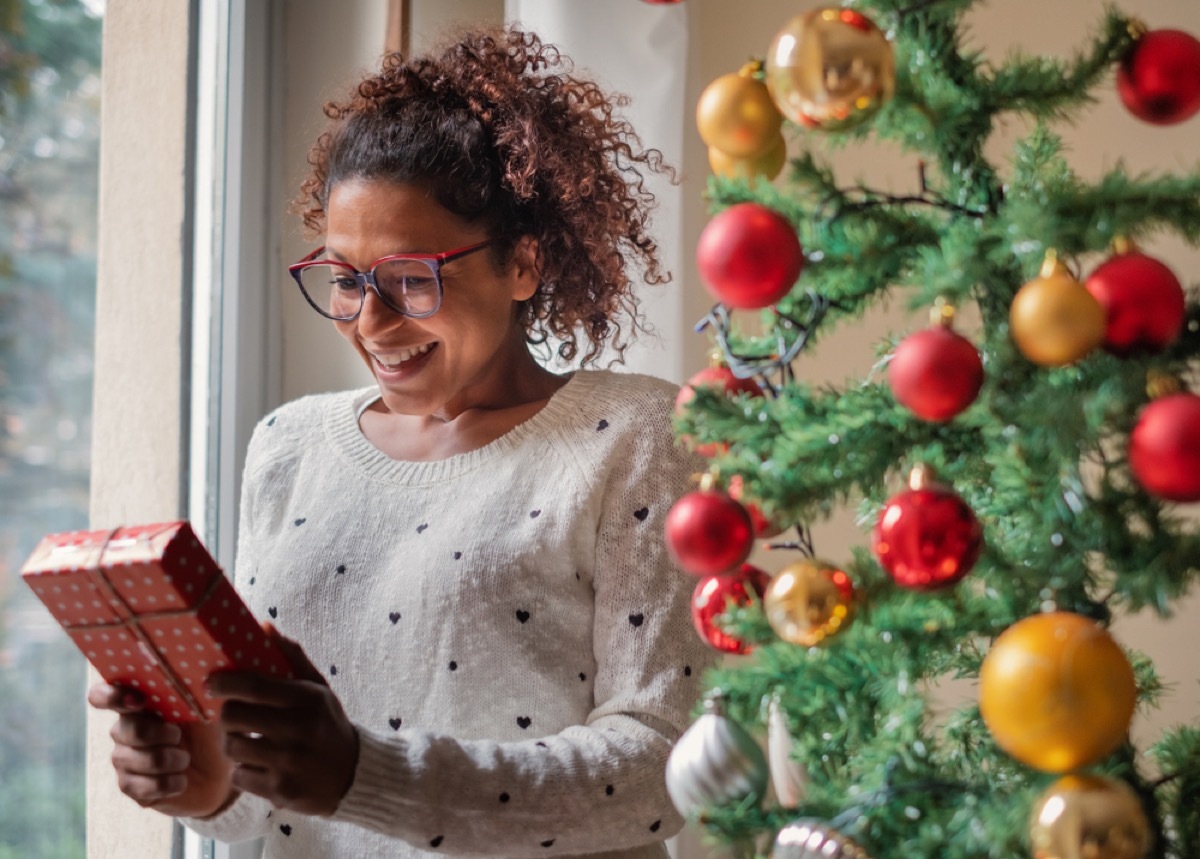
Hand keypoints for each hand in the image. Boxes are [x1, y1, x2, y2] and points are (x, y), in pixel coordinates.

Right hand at [87, 682, 237, 817]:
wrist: (222, 773)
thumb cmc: (212, 732)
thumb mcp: (206, 707)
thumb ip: (191, 688)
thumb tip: (188, 670)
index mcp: (140, 703)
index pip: (103, 695)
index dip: (111, 696)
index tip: (140, 701)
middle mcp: (126, 729)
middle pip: (122, 729)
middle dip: (156, 733)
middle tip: (178, 736)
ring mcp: (125, 759)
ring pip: (128, 759)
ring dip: (165, 759)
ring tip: (185, 759)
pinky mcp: (131, 787)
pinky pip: (135, 786)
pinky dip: (164, 784)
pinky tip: (181, 780)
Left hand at [206, 625, 358, 815]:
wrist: (351, 774)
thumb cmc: (326, 723)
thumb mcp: (317, 688)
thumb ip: (291, 656)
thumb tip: (263, 626)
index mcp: (306, 700)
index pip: (253, 686)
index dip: (224, 682)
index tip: (212, 682)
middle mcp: (297, 730)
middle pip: (233, 717)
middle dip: (225, 714)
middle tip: (231, 714)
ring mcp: (288, 763)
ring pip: (231, 747)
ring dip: (232, 742)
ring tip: (245, 739)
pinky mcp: (279, 790)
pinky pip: (239, 776)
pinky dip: (243, 770)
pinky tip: (258, 764)